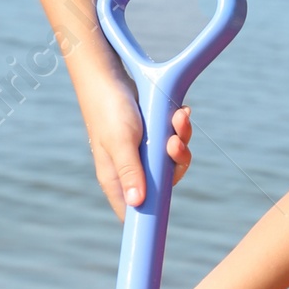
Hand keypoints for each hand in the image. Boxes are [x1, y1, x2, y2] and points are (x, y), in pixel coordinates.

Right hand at [78, 68, 191, 218]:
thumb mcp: (121, 142)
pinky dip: (179, 126)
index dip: (153, 212)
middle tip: (173, 141)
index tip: (168, 206)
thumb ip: (130, 171)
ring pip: (171, 158)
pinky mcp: (151, 135)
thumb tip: (137, 203)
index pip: (134, 210)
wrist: (108, 76)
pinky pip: (173, 138)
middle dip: (176, 162)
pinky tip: (179, 112)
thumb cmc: (109, 110)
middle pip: (163, 182)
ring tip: (179, 117)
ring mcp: (142, 151)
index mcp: (116, 178)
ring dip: (180, 138)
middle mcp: (130, 168)